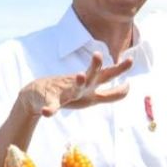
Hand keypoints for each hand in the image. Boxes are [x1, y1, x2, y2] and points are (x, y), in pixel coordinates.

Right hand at [16, 51, 132, 118]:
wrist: (38, 93)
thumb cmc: (69, 94)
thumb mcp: (92, 97)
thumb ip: (110, 94)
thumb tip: (128, 89)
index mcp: (91, 86)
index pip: (108, 76)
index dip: (119, 71)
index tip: (128, 64)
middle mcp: (80, 86)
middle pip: (91, 75)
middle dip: (96, 65)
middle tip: (98, 54)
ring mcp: (65, 93)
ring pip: (74, 87)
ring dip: (78, 82)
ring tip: (81, 76)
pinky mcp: (51, 101)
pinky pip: (51, 106)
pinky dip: (50, 109)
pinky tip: (47, 112)